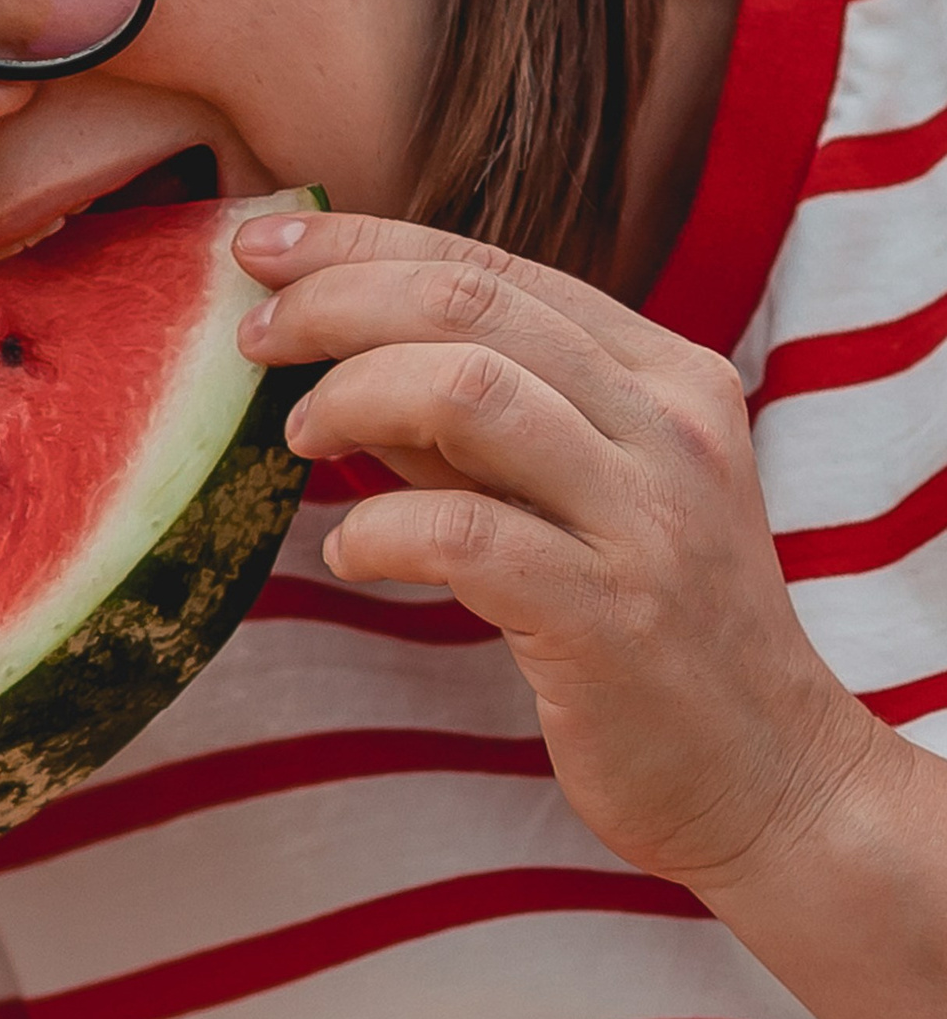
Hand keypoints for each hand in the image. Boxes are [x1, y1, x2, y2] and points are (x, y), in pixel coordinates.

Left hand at [231, 210, 886, 894]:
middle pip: (468, 304)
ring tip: (296, 436)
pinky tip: (347, 554)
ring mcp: (647, 518)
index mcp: (664, 373)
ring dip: (350, 397)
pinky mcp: (610, 617)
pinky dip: (377, 531)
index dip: (358, 242)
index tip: (260, 243)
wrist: (767, 776)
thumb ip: (464, 423)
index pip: (490, 266)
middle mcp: (668, 426)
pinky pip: (463, 535)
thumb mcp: (565, 492)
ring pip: (469, 390)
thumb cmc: (641, 628)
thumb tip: (329, 349)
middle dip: (332, 300)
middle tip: (251, 336)